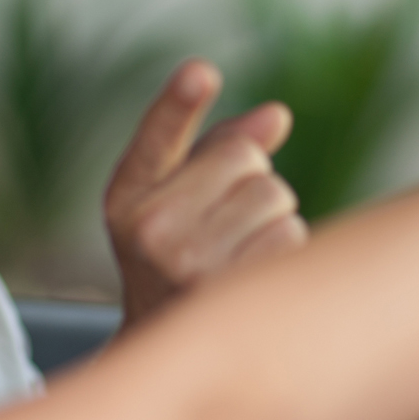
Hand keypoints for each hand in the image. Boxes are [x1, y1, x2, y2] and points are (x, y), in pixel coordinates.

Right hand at [105, 59, 306, 327]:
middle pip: (244, 159)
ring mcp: (188, 264)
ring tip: (236, 253)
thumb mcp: (175, 199)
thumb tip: (277, 116)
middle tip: (223, 224)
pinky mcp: (231, 293)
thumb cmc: (176, 258)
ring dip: (270, 219)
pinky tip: (253, 275)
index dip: (179, 103)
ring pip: (273, 196)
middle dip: (248, 182)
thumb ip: (218, 148)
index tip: (201, 73)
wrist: (166, 346)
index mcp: (128, 197)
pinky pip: (290, 236)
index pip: (157, 139)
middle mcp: (150, 229)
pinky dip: (284, 250)